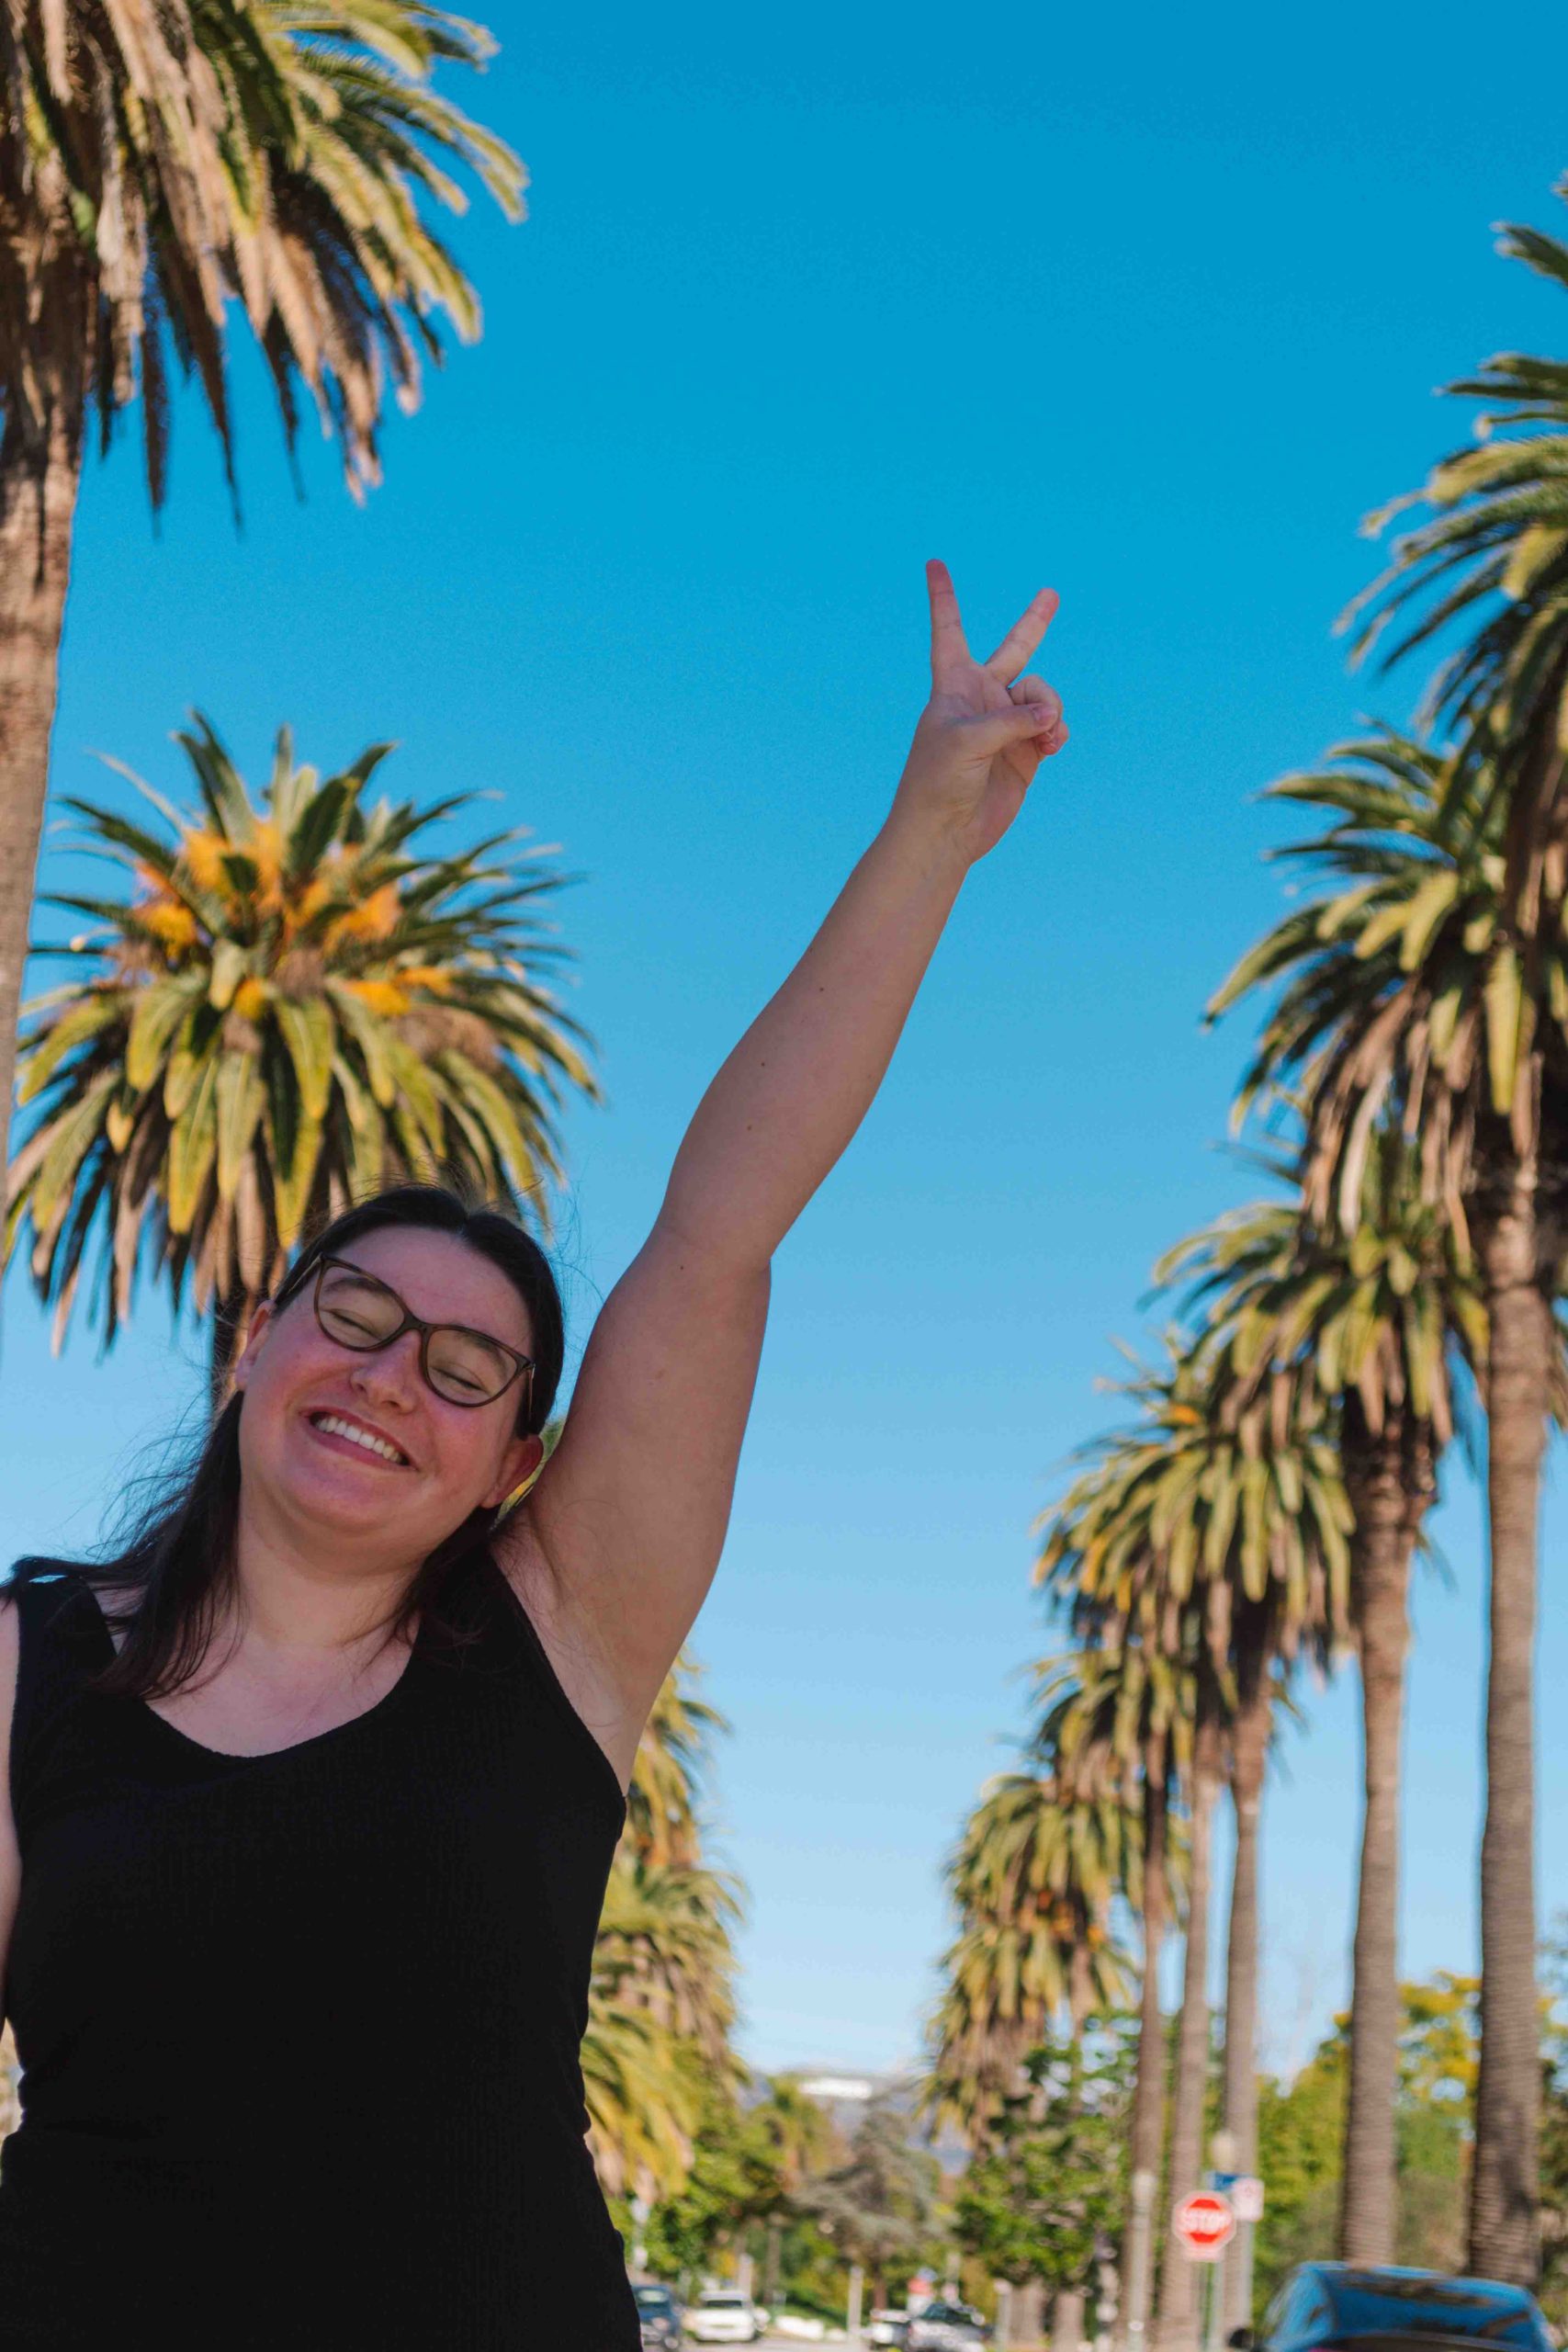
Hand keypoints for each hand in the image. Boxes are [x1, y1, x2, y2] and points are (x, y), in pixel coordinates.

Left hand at [890, 559, 1066, 865]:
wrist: (946, 831)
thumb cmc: (938, 781)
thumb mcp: (968, 740)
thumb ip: (1012, 719)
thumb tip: (1052, 715)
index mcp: (953, 684)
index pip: (949, 630)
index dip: (944, 597)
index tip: (934, 563)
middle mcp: (982, 698)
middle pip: (1014, 650)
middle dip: (1034, 623)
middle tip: (1051, 593)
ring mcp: (1007, 724)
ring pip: (1044, 695)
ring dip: (1050, 708)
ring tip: (1046, 732)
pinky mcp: (1026, 750)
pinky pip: (1054, 725)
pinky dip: (1058, 730)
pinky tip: (1053, 743)